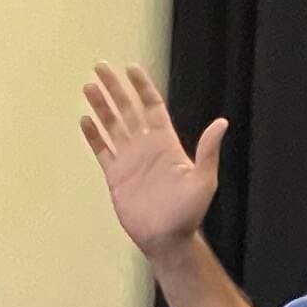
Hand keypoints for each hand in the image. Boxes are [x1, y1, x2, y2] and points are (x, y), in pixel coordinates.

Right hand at [82, 64, 225, 256]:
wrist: (167, 239)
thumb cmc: (189, 213)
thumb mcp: (203, 180)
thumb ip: (208, 150)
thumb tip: (221, 122)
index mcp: (166, 143)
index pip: (152, 106)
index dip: (142, 86)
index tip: (131, 68)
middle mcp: (146, 147)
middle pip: (127, 109)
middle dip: (115, 88)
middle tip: (101, 67)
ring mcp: (129, 161)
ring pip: (112, 126)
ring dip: (101, 106)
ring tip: (88, 87)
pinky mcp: (116, 177)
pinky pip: (102, 150)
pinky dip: (93, 136)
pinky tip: (85, 120)